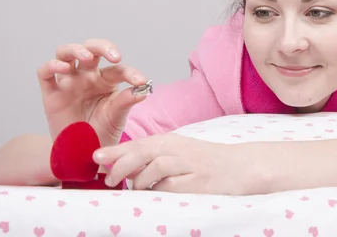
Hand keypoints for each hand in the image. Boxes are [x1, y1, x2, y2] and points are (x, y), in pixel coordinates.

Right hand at [37, 38, 149, 146]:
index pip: (118, 69)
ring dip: (76, 50)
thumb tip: (144, 89)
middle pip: (91, 48)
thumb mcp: (117, 117)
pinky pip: (45, 72)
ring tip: (87, 57)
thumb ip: (126, 101)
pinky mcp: (51, 94)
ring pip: (65, 53)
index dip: (130, 73)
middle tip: (115, 56)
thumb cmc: (101, 132)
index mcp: (106, 81)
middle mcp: (87, 77)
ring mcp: (68, 83)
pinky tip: (62, 68)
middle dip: (103, 46)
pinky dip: (51, 66)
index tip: (141, 81)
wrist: (82, 154)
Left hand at [93, 134, 252, 194]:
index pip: (138, 143)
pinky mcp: (198, 182)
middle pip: (142, 152)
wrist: (241, 167)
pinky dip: (158, 190)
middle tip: (107, 179)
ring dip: (138, 180)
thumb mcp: (178, 154)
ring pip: (154, 168)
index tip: (95, 157)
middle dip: (120, 164)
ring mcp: (188, 165)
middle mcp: (178, 149)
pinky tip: (154, 194)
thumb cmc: (206, 163)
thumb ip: (153, 159)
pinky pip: (171, 186)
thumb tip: (122, 170)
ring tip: (131, 189)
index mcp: (171, 141)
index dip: (115, 150)